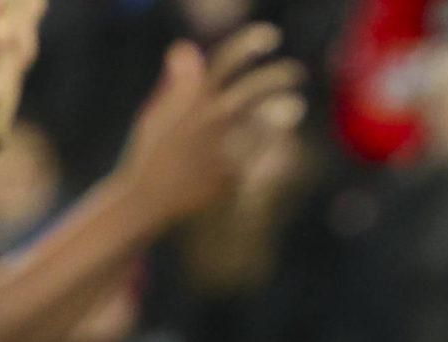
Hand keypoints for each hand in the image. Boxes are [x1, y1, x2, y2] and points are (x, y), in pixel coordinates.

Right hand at [117, 25, 307, 227]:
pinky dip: (274, 145)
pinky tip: (286, 140)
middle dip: (278, 77)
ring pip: (262, 123)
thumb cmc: (153, 153)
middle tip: (298, 71)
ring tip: (296, 105)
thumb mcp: (157, 113)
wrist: (149, 198)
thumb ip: (177, 83)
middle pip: (250, 91)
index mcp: (188, 99)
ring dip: (282, 113)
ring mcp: (220, 147)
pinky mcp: (231, 174)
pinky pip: (262, 156)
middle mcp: (207, 119)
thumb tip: (186, 46)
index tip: (271, 37)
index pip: (224, 63)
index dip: (248, 46)